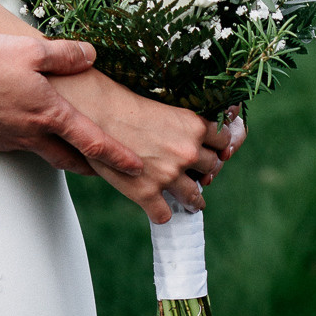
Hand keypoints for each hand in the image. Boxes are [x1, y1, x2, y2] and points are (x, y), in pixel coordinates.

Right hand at [0, 34, 143, 177]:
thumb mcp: (30, 49)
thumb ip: (63, 54)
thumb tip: (91, 55)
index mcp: (50, 113)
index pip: (93, 142)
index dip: (118, 156)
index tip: (137, 168)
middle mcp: (33, 134)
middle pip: (70, 159)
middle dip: (90, 166)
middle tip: (104, 168)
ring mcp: (10, 141)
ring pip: (42, 153)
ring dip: (58, 153)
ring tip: (65, 147)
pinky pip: (15, 145)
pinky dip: (26, 141)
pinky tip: (20, 127)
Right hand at [54, 69, 235, 222]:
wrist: (91, 109)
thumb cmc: (121, 100)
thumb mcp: (162, 102)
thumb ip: (181, 122)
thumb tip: (194, 134)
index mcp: (192, 125)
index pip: (224, 140)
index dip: (217, 146)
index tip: (211, 150)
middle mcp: (186, 152)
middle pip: (212, 168)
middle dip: (204, 171)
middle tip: (196, 173)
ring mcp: (167, 175)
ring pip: (194, 197)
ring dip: (192, 199)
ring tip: (189, 201)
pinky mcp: (146, 193)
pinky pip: (164, 215)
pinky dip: (160, 212)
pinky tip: (155, 207)